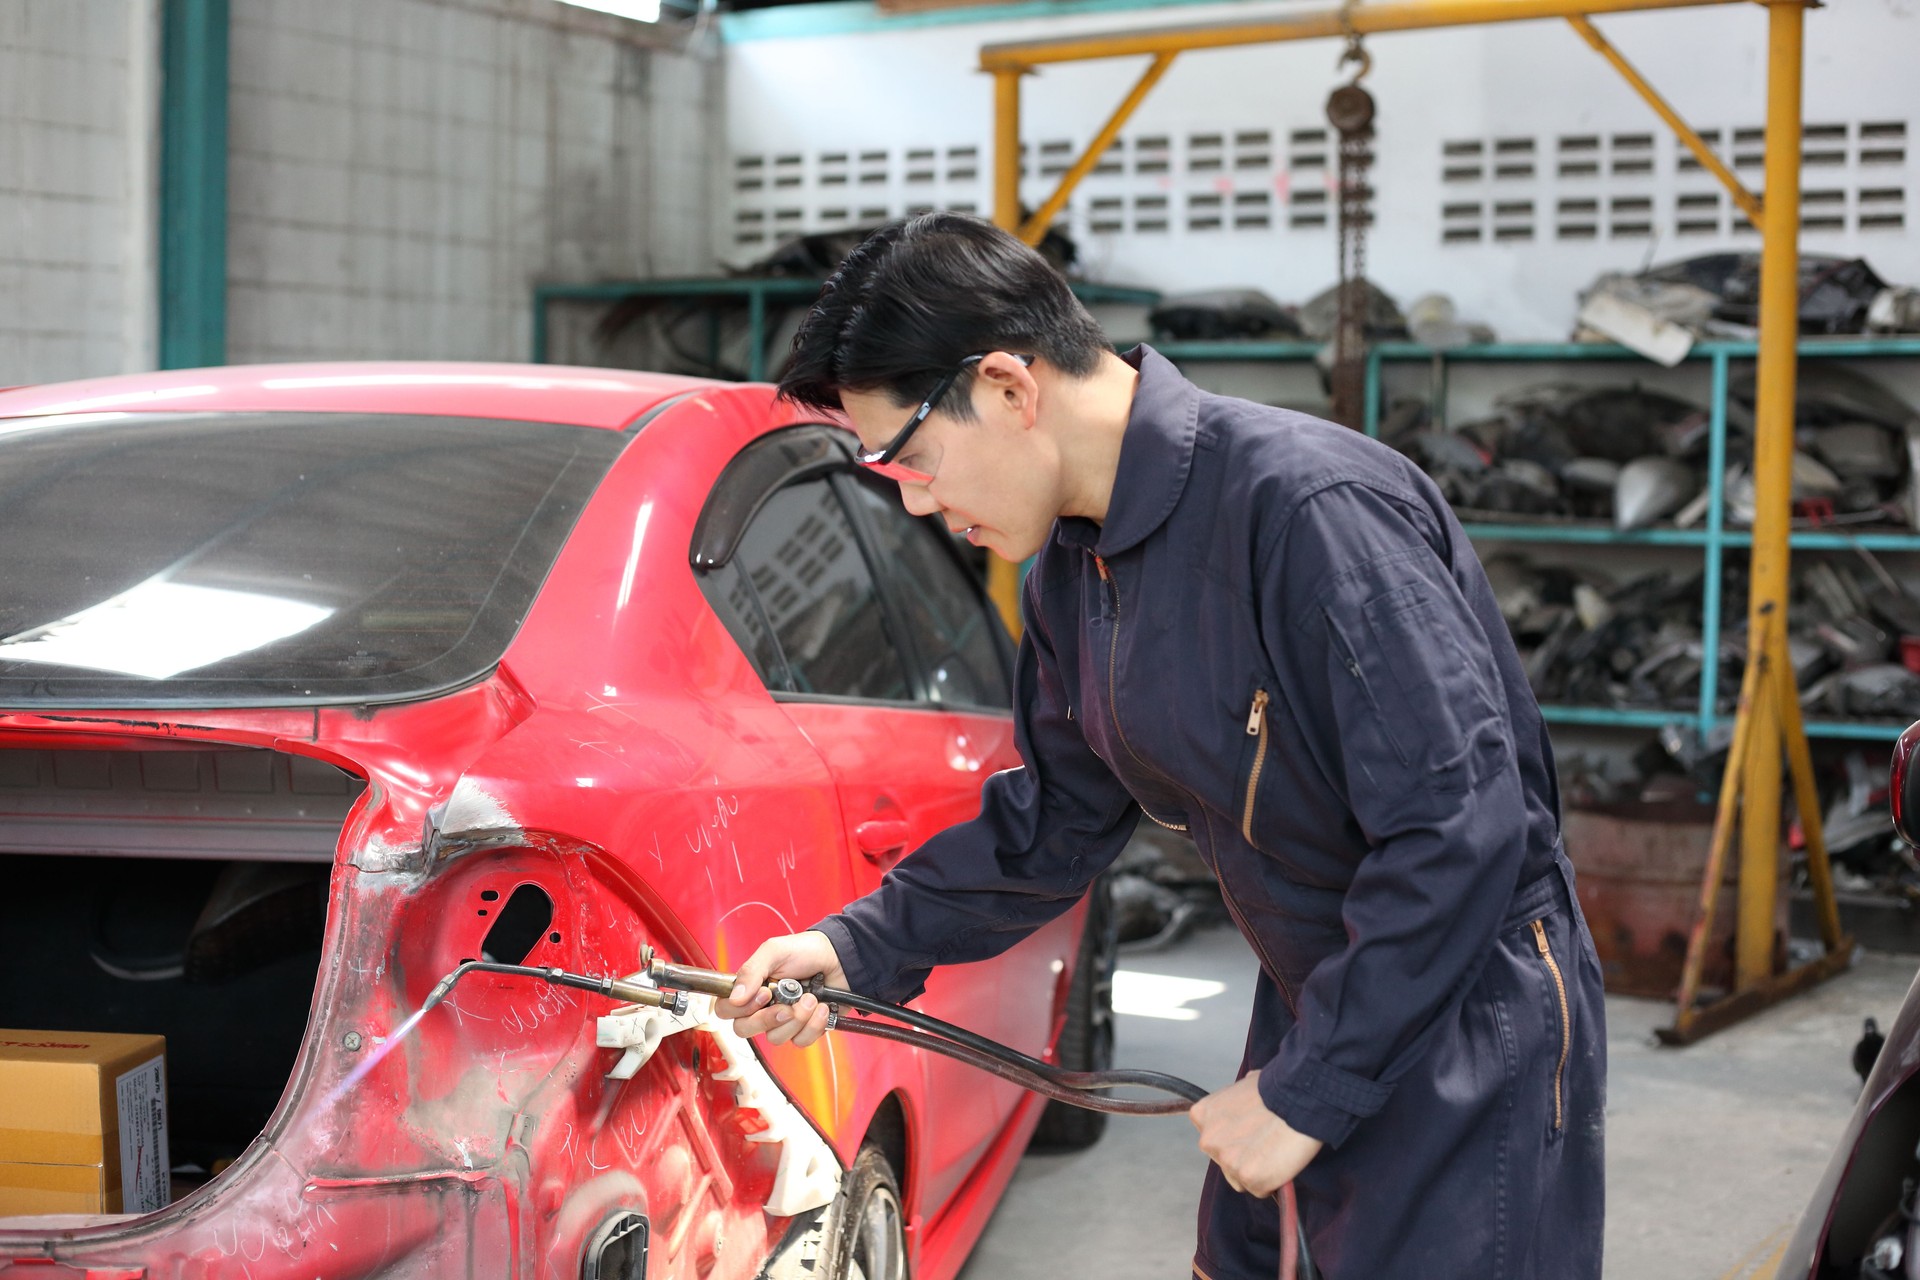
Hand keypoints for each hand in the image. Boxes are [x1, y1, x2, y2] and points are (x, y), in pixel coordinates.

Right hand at [712, 930, 848, 1047]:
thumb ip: (751, 971)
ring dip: (797, 1018)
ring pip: (775, 1038)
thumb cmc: (806, 951)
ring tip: (811, 998)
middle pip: (745, 1030)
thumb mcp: (774, 952)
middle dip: (767, 1019)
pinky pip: (800, 1041)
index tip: (764, 994)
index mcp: (751, 988)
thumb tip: (734, 998)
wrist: (840, 958)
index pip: (726, 1010)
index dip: (740, 1009)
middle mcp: (763, 1007)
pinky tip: (821, 1007)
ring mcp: (783, 1020)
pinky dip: (813, 1025)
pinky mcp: (804, 1029)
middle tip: (786, 1006)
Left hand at [1189, 1073, 1323, 1196]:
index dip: (1234, 1139)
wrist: (1297, 1099)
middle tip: (1265, 1144)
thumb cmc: (1276, 1088)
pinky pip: (1259, 1190)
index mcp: (1202, 1115)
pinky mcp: (1248, 1178)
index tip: (1250, 1134)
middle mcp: (1208, 1140)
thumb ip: (1233, 1102)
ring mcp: (1226, 1161)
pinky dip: (1272, 1182)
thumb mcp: (1243, 1085)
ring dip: (1257, 1172)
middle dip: (1243, 1158)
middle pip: (1224, 1162)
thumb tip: (1241, 1106)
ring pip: (1240, 1180)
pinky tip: (1282, 1161)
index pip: (1213, 1139)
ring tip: (1276, 1151)